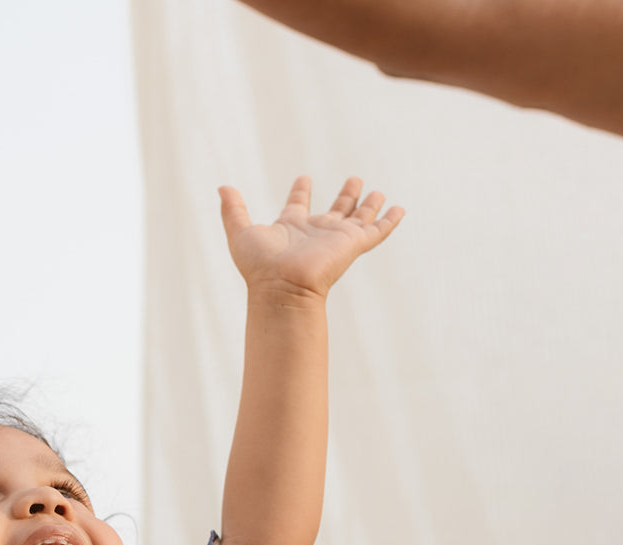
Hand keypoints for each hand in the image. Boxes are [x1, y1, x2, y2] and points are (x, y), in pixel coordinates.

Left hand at [219, 177, 403, 299]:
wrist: (283, 287)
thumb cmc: (260, 266)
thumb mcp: (240, 232)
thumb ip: (232, 209)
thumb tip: (222, 187)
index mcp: (292, 228)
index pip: (298, 206)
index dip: (300, 192)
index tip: (303, 179)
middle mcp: (316, 233)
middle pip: (334, 211)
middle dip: (344, 196)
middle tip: (354, 180)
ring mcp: (336, 238)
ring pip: (358, 218)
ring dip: (368, 205)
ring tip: (377, 191)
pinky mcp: (353, 244)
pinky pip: (377, 230)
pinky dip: (389, 221)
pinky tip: (400, 210)